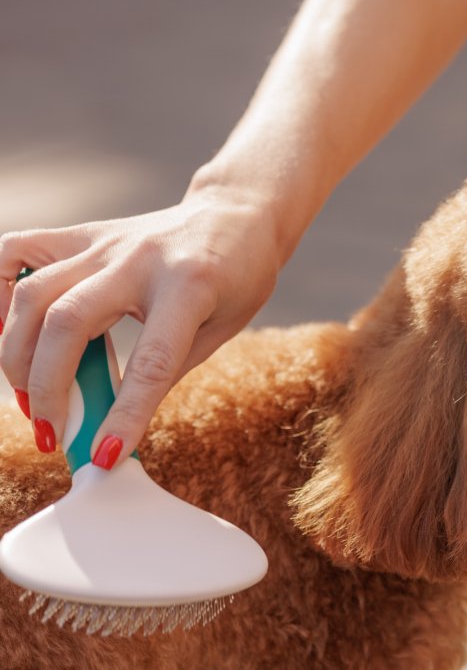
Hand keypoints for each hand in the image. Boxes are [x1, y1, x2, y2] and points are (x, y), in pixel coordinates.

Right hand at [0, 189, 280, 467]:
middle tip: (50, 432)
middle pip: (68, 322)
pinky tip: (6, 330)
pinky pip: (16, 251)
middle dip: (48, 388)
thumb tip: (112, 422)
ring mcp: (105, 242)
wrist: (239, 212)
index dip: (125, 415)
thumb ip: (166, 369)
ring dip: (16, 353)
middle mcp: (140, 260)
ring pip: (33, 292)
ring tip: (29, 397)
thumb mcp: (222, 327)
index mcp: (190, 286)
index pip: (151, 362)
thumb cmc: (237, 277)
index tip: (103, 457)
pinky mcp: (84, 233)